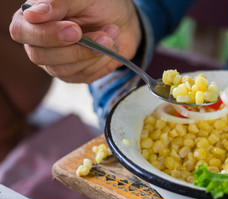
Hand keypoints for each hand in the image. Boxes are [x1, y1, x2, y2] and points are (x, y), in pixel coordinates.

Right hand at [10, 0, 141, 83]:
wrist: (121, 22)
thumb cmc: (97, 4)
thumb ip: (57, 3)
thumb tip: (32, 15)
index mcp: (31, 20)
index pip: (21, 32)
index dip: (46, 34)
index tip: (75, 29)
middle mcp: (39, 44)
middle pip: (41, 56)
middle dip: (76, 48)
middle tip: (103, 36)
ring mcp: (55, 63)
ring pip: (63, 70)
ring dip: (93, 53)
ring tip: (111, 35)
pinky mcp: (74, 75)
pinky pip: (82, 76)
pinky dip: (101, 62)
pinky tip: (110, 47)